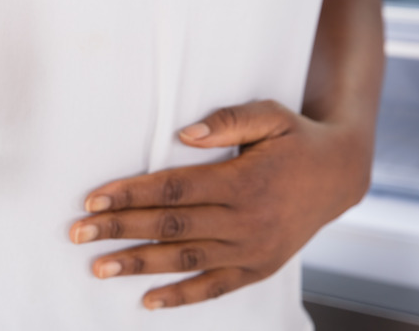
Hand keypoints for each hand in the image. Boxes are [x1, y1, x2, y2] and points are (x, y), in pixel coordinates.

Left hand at [69, 100, 370, 309]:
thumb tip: (182, 133)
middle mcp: (246, 221)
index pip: (174, 189)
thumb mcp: (271, 116)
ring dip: (139, 265)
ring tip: (98, 267)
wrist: (341, 175)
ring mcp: (253, 251)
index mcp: (244, 181)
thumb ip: (228, 120)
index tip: (93, 199)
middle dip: (120, 230)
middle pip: (170, 227)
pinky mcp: (259, 269)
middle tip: (78, 234)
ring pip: (185, 261)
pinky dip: (181, 297)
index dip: (131, 194)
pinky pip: (214, 288)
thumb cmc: (296, 139)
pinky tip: (147, 301)